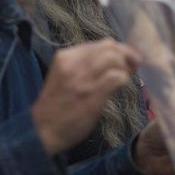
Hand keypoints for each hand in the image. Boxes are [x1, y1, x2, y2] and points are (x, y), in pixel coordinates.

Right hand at [31, 39, 140, 155]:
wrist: (43, 130)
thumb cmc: (56, 105)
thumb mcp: (64, 76)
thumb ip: (83, 65)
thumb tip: (111, 59)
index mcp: (65, 56)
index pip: (100, 44)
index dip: (117, 50)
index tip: (124, 60)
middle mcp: (73, 63)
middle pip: (110, 47)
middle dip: (126, 55)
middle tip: (131, 67)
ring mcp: (83, 78)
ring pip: (114, 58)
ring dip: (126, 67)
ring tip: (126, 78)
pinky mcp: (92, 94)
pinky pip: (116, 77)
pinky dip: (124, 79)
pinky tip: (121, 87)